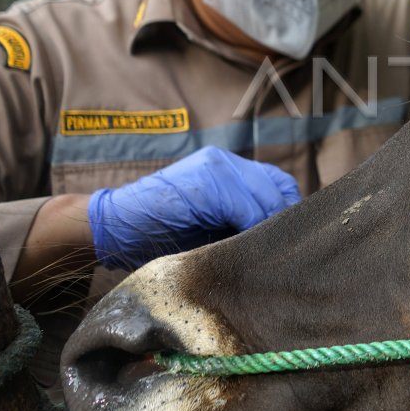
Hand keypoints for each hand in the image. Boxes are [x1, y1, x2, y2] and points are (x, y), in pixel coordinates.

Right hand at [88, 146, 300, 269]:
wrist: (115, 226)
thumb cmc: (164, 232)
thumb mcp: (212, 222)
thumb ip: (243, 219)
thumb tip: (285, 235)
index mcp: (229, 168)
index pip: (279, 183)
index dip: (290, 209)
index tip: (294, 234)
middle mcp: (225, 162)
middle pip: (278, 188)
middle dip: (283, 218)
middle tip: (284, 247)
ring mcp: (214, 169)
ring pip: (265, 195)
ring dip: (269, 223)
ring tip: (267, 249)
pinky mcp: (204, 183)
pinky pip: (244, 206)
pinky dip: (251, 225)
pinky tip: (246, 244)